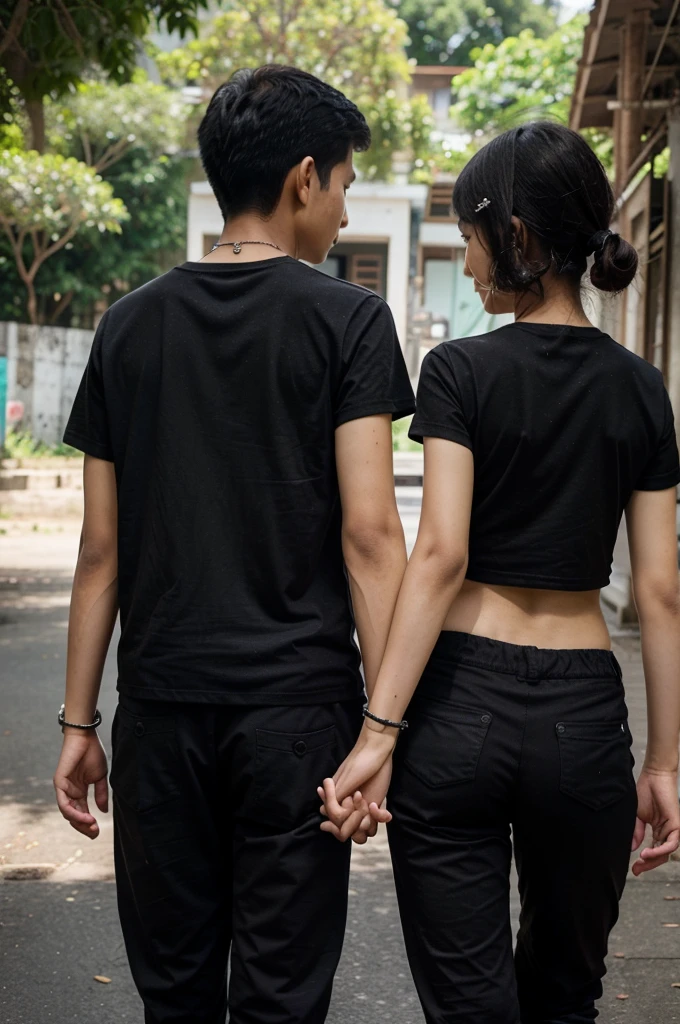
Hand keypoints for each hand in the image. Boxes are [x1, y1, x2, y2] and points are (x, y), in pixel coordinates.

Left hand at [54, 730, 108, 838]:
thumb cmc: (92, 753)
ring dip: (80, 822)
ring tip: (92, 826)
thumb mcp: (100, 777)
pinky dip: (73, 813)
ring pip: (68, 813)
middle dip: (84, 826)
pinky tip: (86, 817)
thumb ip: (101, 794)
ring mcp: (63, 789)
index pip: (82, 812)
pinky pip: (63, 803)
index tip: (98, 832)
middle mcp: (69, 792)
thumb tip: (104, 811)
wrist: (85, 737)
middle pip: (73, 816)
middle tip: (95, 833)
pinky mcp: (59, 783)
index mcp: (79, 791)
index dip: (89, 823)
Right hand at [317, 725, 394, 841]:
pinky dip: (379, 816)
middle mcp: (349, 803)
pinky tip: (379, 807)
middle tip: (362, 807)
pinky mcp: (376, 802)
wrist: (379, 749)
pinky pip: (376, 819)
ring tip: (372, 807)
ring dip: (368, 823)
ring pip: (363, 826)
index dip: (340, 821)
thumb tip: (323, 811)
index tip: (349, 810)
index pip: (334, 818)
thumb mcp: (347, 778)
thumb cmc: (361, 760)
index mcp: (338, 796)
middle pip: (349, 826)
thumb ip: (337, 795)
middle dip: (355, 824)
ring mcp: (363, 804)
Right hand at [631, 767, 679, 875]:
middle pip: (660, 855)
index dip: (644, 862)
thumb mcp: (636, 815)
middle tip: (636, 870)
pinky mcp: (677, 825)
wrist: (653, 776)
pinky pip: (672, 843)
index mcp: (657, 830)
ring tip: (640, 860)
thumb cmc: (645, 791)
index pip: (652, 851)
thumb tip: (632, 848)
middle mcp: (666, 832)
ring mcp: (672, 829)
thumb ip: (636, 831)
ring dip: (654, 859)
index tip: (634, 870)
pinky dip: (661, 850)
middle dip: (648, 865)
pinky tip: (647, 852)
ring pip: (666, 852)